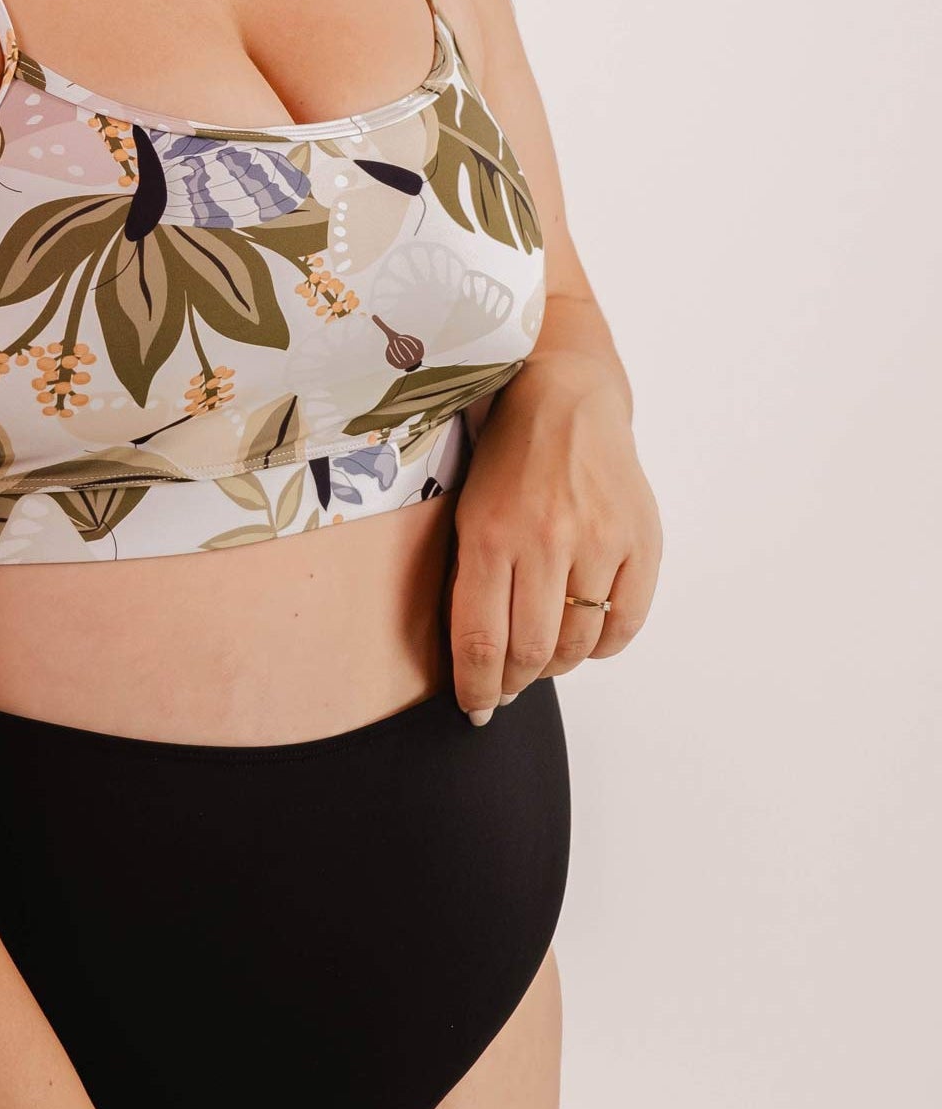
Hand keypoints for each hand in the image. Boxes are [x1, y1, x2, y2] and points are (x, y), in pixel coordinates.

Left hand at [444, 352, 660, 723]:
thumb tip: (477, 664)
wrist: (565, 400)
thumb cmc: (506, 461)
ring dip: (558, 664)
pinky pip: (625, 624)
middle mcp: (545, 540)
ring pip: (578, 644)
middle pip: (531, 653)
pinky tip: (586, 634)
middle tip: (508, 686)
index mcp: (490, 535)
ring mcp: (598, 541)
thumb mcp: (467, 513)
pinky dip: (602, 644)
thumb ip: (470, 582)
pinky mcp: (640, 540)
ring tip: (545, 655)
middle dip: (514, 683)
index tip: (474, 708)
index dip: (477, 689)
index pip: (481, 642)